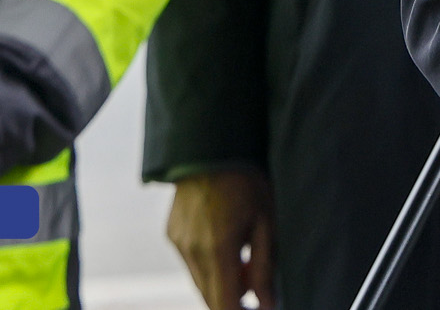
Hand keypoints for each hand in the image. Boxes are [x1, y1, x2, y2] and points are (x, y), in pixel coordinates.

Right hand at [168, 169, 276, 309]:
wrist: (210, 146)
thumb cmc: (245, 181)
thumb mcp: (265, 221)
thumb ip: (265, 267)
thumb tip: (267, 304)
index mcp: (218, 249)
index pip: (225, 306)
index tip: (256, 309)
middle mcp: (192, 252)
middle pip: (211, 298)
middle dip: (234, 299)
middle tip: (256, 281)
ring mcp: (178, 244)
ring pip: (200, 282)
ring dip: (221, 281)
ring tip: (242, 253)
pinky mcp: (172, 235)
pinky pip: (191, 263)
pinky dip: (208, 264)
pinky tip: (223, 239)